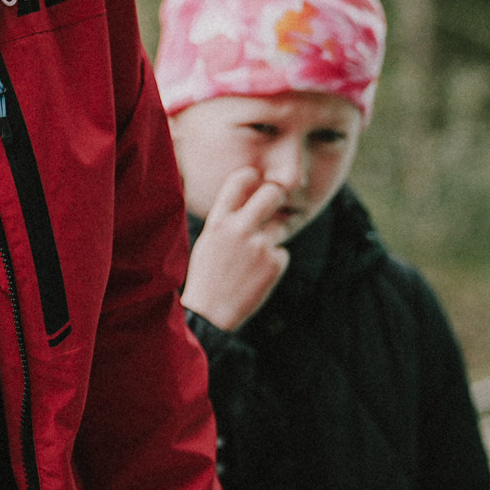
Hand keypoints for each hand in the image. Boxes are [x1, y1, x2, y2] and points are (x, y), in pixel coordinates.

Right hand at [181, 172, 291, 330]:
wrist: (210, 314)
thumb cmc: (207, 276)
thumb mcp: (208, 241)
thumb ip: (227, 219)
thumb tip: (250, 198)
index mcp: (218, 221)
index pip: (239, 180)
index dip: (251, 175)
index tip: (256, 178)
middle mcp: (239, 229)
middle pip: (273, 193)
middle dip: (277, 196)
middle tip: (275, 204)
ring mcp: (259, 246)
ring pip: (279, 227)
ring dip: (271, 240)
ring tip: (251, 262)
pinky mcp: (274, 263)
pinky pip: (282, 253)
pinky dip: (274, 263)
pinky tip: (256, 277)